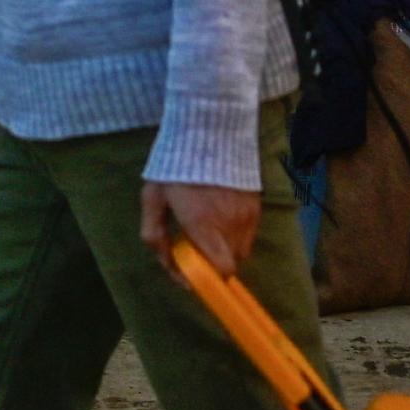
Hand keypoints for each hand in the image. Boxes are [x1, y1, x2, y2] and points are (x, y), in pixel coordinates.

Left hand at [141, 180, 260, 279]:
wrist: (207, 133)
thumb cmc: (174, 168)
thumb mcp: (153, 199)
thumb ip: (155, 235)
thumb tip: (169, 265)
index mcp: (203, 225)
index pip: (223, 270)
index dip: (210, 276)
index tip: (195, 269)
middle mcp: (230, 224)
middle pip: (230, 263)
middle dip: (213, 260)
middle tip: (197, 243)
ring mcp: (246, 215)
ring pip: (241, 249)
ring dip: (226, 247)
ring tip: (209, 225)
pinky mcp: (256, 206)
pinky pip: (249, 233)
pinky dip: (236, 232)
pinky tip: (221, 213)